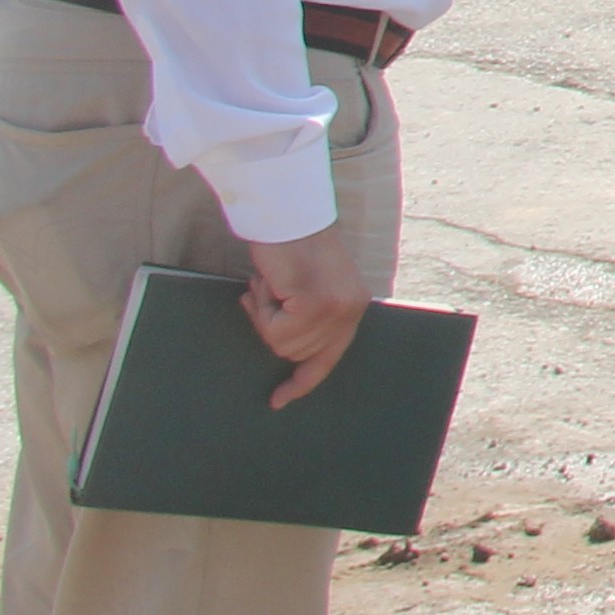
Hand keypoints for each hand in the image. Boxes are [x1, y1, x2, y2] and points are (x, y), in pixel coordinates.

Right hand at [239, 223, 370, 407]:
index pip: (328, 357)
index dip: (303, 381)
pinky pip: (274, 329)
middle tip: (268, 290)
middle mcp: (351, 309)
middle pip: (296, 353)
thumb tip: (280, 342)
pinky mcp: (315, 304)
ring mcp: (336, 308)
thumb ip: (302, 315)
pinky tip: (268, 280)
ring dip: (264, 313)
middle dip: (270, 326)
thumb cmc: (290, 245)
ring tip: (271, 281)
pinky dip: (261, 306)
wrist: (288, 213)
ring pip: (281, 342)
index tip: (280, 400)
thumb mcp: (304, 285)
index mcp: (352, 306)